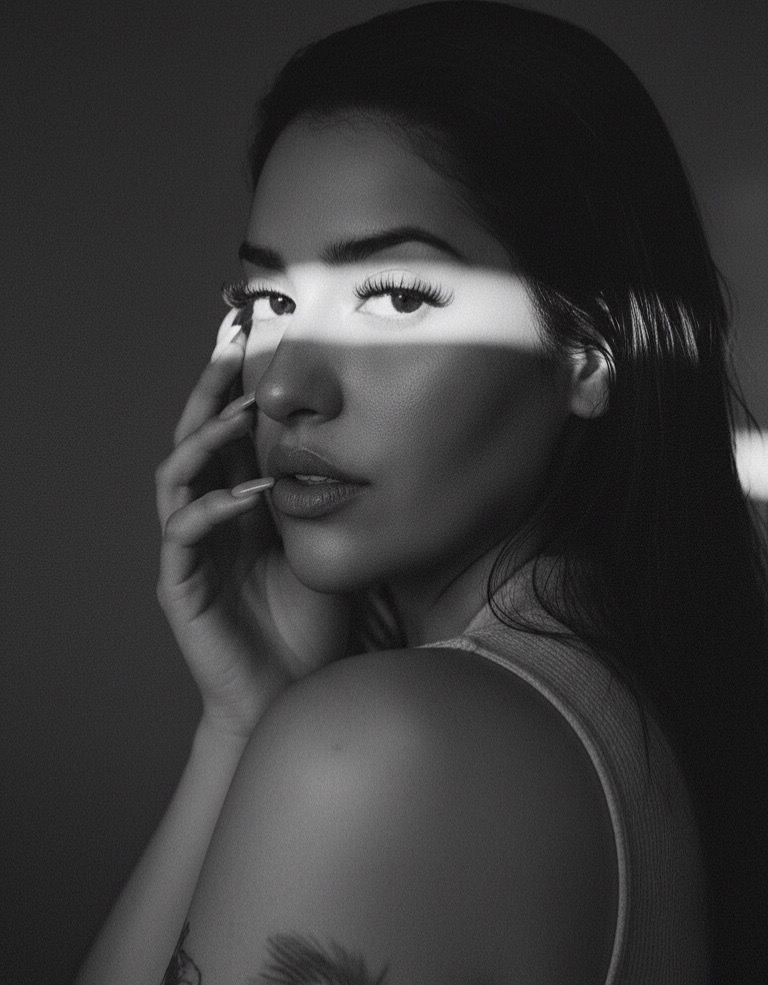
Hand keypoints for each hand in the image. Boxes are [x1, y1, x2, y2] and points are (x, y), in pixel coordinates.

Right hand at [155, 331, 351, 735]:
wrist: (290, 694)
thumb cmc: (308, 626)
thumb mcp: (323, 549)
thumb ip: (320, 503)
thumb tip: (353, 450)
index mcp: (240, 509)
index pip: (229, 440)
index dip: (236, 396)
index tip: (257, 351)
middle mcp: (209, 521)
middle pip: (192, 443)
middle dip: (206, 398)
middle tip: (228, 356)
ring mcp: (190, 551)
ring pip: (176, 477)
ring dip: (203, 443)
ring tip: (235, 417)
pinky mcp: (179, 585)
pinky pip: (183, 533)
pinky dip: (212, 507)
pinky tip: (247, 494)